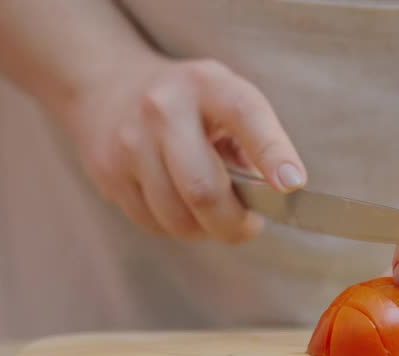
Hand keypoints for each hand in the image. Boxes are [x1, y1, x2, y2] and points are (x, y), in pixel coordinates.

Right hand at [62, 57, 306, 243]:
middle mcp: (163, 109)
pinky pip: (152, 223)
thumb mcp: (223, 96)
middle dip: (234, 224)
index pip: (245, 115)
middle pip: (203, 189)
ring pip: (177, 218)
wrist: (106, 85)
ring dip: (204, 229)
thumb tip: (276, 195)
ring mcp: (130, 142)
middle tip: (248, 226)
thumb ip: (253, 139)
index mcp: (206, 84)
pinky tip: (177, 203)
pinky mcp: (107, 172)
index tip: (292, 185)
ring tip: (210, 213)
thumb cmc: (186, 102)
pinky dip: (174, 226)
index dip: (272, 153)